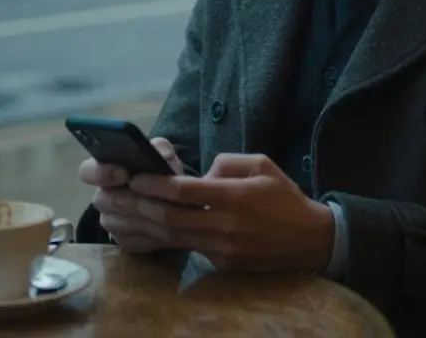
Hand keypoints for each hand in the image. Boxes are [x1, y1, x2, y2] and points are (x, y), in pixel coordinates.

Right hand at [78, 137, 184, 253]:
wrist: (170, 200)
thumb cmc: (158, 172)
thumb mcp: (161, 155)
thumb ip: (160, 150)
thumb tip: (162, 156)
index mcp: (103, 172)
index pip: (87, 172)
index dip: (103, 173)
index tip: (124, 173)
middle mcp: (101, 198)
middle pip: (105, 201)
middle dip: (132, 198)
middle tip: (155, 196)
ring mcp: (110, 222)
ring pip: (120, 223)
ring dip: (145, 217)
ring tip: (170, 210)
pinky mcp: (123, 242)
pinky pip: (133, 241)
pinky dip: (151, 234)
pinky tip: (168, 227)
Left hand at [127, 153, 334, 272]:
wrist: (311, 240)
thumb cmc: (284, 197)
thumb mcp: (262, 165)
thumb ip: (226, 163)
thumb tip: (197, 174)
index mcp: (235, 197)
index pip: (184, 191)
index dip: (154, 185)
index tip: (133, 178)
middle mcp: (226, 225)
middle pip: (170, 218)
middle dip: (138, 207)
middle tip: (114, 196)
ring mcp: (223, 248)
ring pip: (173, 237)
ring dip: (143, 225)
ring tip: (119, 213)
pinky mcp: (223, 263)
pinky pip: (187, 248)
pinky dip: (163, 238)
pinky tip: (144, 229)